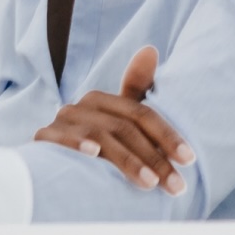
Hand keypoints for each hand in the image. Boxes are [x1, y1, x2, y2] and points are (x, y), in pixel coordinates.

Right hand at [32, 46, 194, 195]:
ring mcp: (61, 121)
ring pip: (100, 136)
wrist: (53, 171)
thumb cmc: (94, 147)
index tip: (190, 159)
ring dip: (128, 160)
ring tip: (150, 184)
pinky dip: (77, 144)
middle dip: (155, 157)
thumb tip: (150, 48)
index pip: (140, 113)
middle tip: (177, 186)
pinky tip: (94, 155)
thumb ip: (137, 92)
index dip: (168, 134)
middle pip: (124, 127)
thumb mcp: (118, 123)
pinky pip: (60, 138)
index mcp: (102, 100)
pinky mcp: (43, 138)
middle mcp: (81, 106)